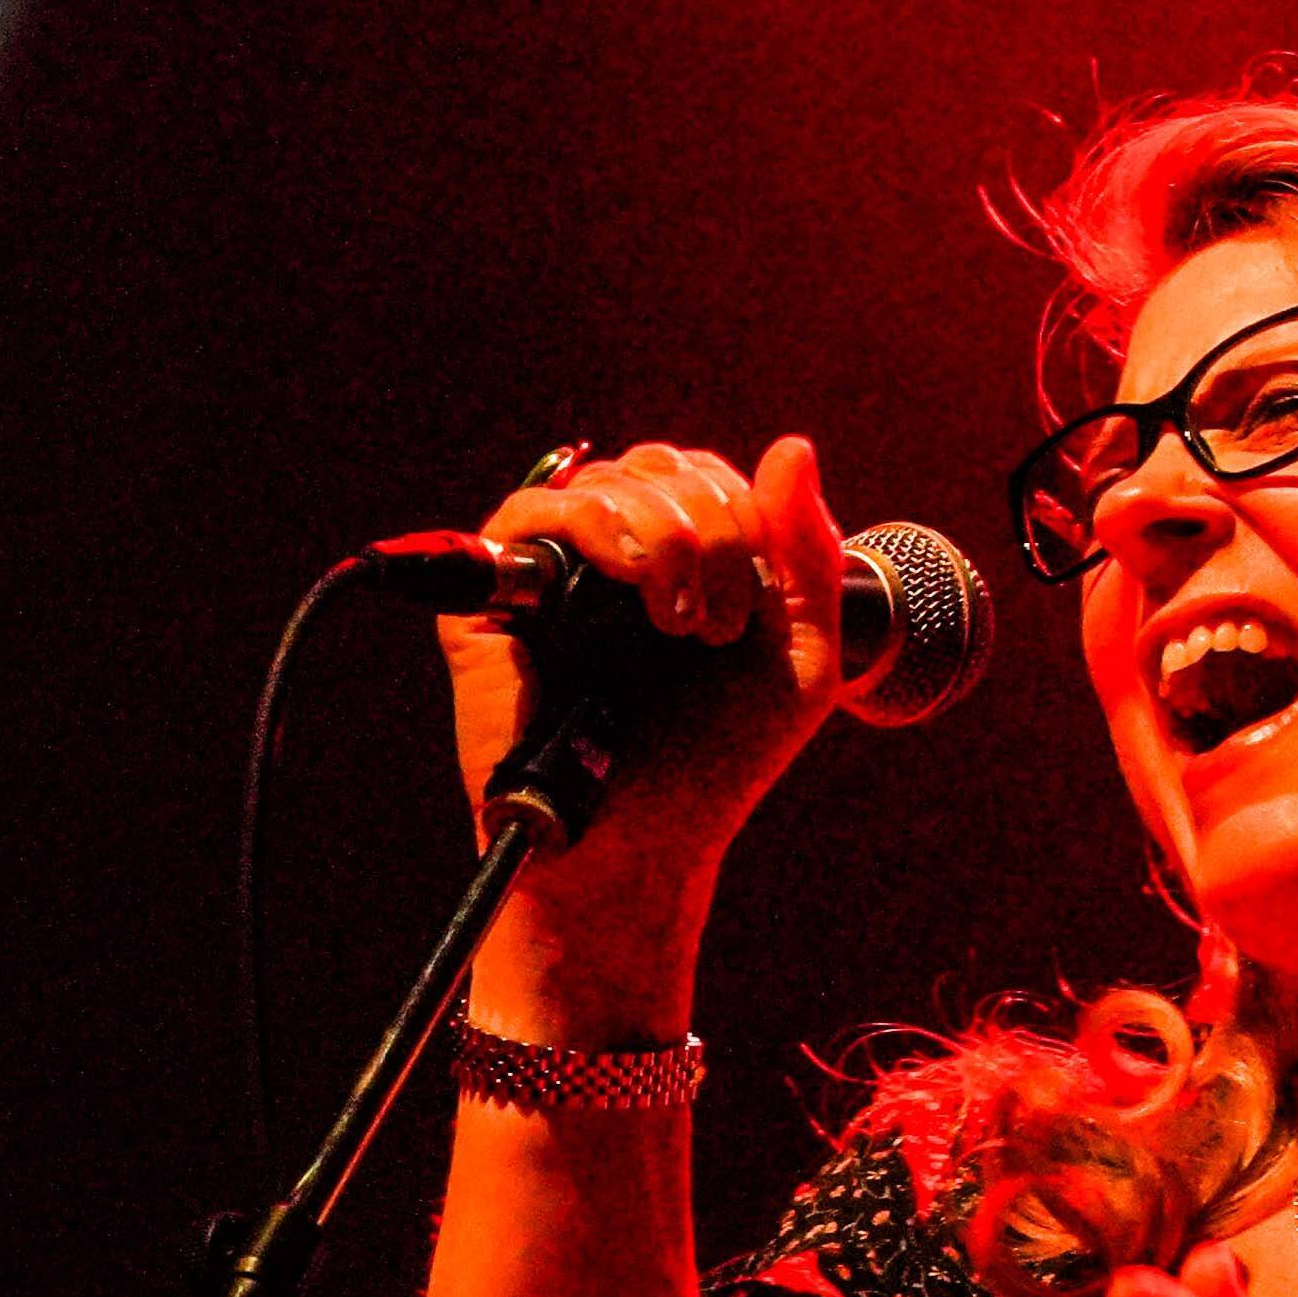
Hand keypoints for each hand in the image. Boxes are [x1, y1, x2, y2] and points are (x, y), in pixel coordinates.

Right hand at [437, 434, 849, 999]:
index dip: (743, 511)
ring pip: (608, 480)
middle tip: (718, 624)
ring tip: (680, 622)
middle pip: (661, 466)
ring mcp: (549, 576)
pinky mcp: (490, 603)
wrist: (639, 848)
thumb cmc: (709, 768)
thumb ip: (808, 557)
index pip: (704, 475)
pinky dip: (596, 526)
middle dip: (714, 526)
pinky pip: (530, 512)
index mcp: (676, 563)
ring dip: (667, 532)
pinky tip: (633, 579)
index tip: (750, 610)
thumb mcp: (798, 660)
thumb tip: (794, 448)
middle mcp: (610, 559)